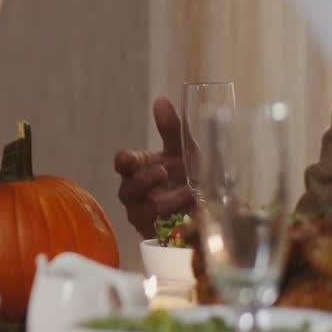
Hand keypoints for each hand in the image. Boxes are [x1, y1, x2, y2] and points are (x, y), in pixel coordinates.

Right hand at [114, 97, 194, 238]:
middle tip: (162, 171)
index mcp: (138, 168)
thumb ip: (171, 128)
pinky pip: (157, 226)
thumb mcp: (184, 150)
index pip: (122, 163)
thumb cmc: (189, 175)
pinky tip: (189, 211)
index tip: (129, 159)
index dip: (124, 161)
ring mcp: (143, 212)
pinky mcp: (153, 232)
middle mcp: (136, 191)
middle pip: (128, 188)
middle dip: (144, 180)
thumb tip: (161, 99)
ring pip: (142, 208)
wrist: (209, 207)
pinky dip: (173, 218)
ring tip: (188, 193)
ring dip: (165, 200)